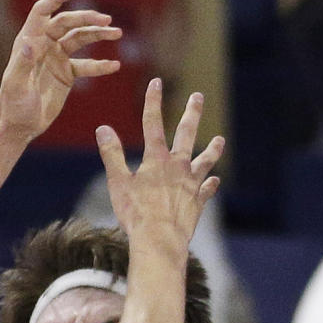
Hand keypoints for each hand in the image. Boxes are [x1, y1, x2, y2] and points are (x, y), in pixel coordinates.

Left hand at [0, 0, 121, 142]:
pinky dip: (100, 65)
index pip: (43, 12)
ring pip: (80, 39)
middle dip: (87, 19)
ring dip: (98, 35)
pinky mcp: (67, 74)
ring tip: (117, 34)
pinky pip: (87, 65)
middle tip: (107, 22)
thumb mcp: (16, 85)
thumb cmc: (12, 106)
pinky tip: (115, 66)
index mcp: (29, 42)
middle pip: (68, 23)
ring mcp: (57, 58)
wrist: (18, 126)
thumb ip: (22, 63)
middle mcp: (44, 46)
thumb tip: (29, 41)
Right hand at [96, 78, 222, 245]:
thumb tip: (103, 129)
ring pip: (205, 160)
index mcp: (156, 159)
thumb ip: (112, 154)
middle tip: (198, 97)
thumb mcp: (118, 182)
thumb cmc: (136, 213)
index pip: (152, 123)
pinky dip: (210, 184)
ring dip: (212, 149)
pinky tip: (214, 181)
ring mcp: (191, 184)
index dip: (153, 101)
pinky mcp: (198, 202)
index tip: (156, 82)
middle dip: (192, 113)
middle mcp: (178, 166)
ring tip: (219, 139)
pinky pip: (207, 189)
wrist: (160, 240)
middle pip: (186, 133)